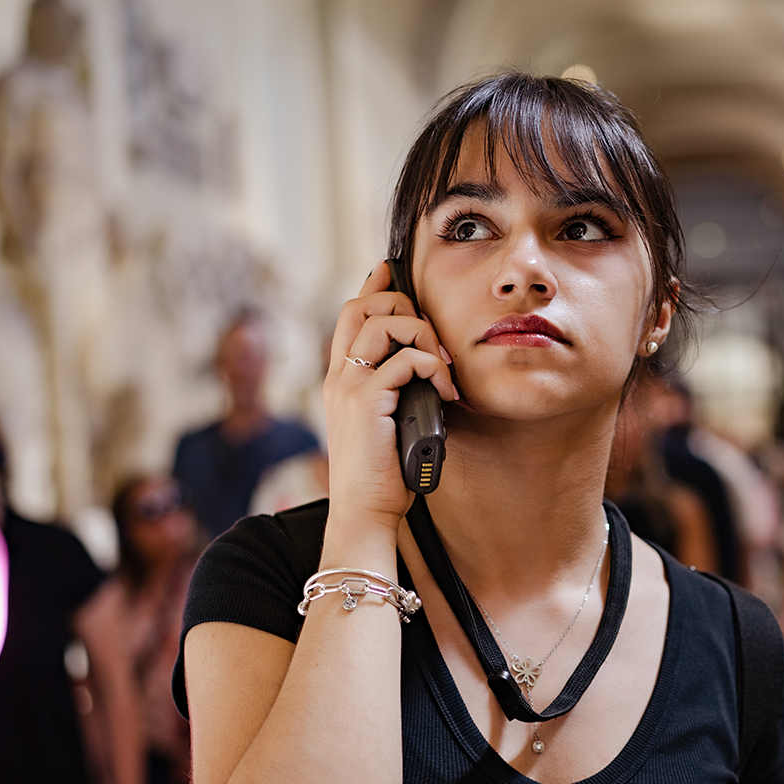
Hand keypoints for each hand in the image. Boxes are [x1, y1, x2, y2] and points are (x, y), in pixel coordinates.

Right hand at [323, 261, 460, 535]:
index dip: (371, 288)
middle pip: (362, 306)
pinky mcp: (366, 402)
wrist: (364, 511)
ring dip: (423, 335)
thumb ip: (396, 393)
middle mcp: (338, 376)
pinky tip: (445, 391)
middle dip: (404, 307)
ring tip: (444, 367)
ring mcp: (348, 386)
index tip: (391, 272)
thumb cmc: (382, 474)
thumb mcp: (388, 424)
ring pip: (383, 324)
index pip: (349, 316)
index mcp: (339, 380)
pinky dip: (433, 367)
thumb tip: (429, 372)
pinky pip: (405, 360)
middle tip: (435, 340)